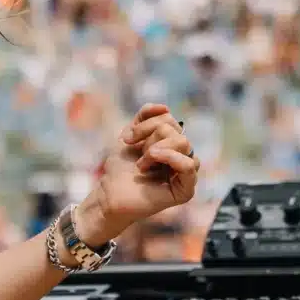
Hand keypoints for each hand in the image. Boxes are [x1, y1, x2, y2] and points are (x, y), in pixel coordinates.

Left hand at [79, 104, 200, 243]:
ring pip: (184, 144)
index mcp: (169, 144)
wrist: (109, 192)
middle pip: (177, 131)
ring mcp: (184, 174)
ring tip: (142, 163)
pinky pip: (190, 165)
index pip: (170, 120)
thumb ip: (145, 118)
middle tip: (136, 151)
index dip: (147, 123)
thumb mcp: (130, 135)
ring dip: (155, 148)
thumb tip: (165, 107)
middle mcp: (180, 157)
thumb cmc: (120, 167)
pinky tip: (153, 160)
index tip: (128, 138)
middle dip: (151, 136)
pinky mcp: (185, 190)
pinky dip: (170, 157)